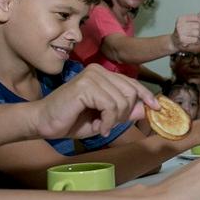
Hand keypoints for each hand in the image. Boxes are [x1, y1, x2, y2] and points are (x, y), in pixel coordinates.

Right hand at [30, 66, 158, 139]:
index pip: (132, 83)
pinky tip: (98, 128)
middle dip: (125, 114)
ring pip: (122, 101)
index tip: (157, 108)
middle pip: (130, 93)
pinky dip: (107, 122)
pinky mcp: (85, 85)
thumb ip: (123, 111)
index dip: (146, 96)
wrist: (43, 123)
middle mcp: (98, 71)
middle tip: (110, 125)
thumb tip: (145, 108)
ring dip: (114, 120)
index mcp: (103, 74)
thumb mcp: (104, 118)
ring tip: (101, 126)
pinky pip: (110, 106)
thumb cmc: (71, 120)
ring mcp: (91, 76)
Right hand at [171, 9, 199, 50]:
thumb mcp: (190, 22)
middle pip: (198, 25)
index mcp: (182, 18)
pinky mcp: (182, 40)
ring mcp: (180, 32)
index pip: (197, 17)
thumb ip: (198, 16)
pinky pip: (195, 39)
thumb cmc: (183, 30)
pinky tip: (197, 40)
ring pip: (197, 33)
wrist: (174, 41)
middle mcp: (180, 24)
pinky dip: (198, 41)